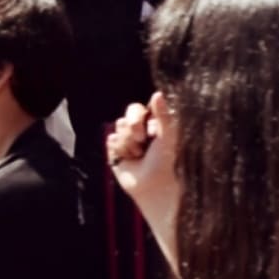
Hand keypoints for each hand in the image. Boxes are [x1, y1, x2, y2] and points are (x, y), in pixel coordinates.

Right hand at [106, 95, 178, 238]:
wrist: (154, 184)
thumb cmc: (167, 160)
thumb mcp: (167, 135)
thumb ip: (163, 115)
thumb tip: (157, 93)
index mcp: (153, 123)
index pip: (136, 109)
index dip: (139, 119)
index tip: (150, 132)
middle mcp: (140, 130)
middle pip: (125, 117)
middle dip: (133, 130)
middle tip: (143, 143)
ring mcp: (127, 140)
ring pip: (117, 128)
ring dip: (129, 143)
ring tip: (139, 155)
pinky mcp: (116, 151)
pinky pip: (110, 140)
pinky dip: (120, 150)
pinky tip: (129, 159)